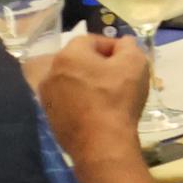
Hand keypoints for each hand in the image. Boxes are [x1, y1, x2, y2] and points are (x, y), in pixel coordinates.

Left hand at [23, 27, 150, 146]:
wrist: (101, 142)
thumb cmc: (118, 97)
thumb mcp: (135, 64)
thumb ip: (130, 46)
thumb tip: (124, 43)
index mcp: (69, 55)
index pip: (91, 40)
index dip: (113, 46)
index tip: (129, 59)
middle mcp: (51, 72)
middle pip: (79, 60)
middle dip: (99, 65)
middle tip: (120, 77)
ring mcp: (47, 95)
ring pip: (72, 80)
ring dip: (88, 83)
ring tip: (109, 95)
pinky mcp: (50, 115)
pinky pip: (68, 100)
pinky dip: (81, 100)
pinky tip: (98, 111)